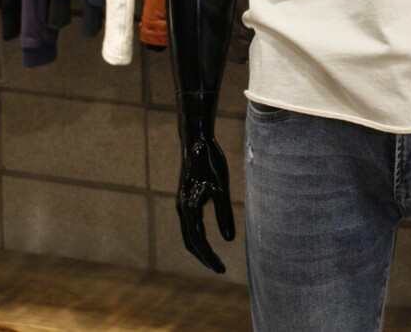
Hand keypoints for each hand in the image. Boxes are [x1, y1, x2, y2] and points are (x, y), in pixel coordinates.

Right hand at [176, 135, 234, 273]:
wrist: (195, 141)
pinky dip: (196, 236)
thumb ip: (224, 214)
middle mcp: (182, 209)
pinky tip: (205, 238)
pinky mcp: (184, 198)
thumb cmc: (211, 162)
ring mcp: (181, 203)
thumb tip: (229, 240)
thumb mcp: (222, 188)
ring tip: (213, 259)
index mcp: (190, 208)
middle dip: (204, 257)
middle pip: (190, 242)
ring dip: (199, 248)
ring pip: (187, 234)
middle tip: (219, 268)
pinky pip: (188, 225)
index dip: (210, 257)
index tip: (221, 269)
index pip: (199, 242)